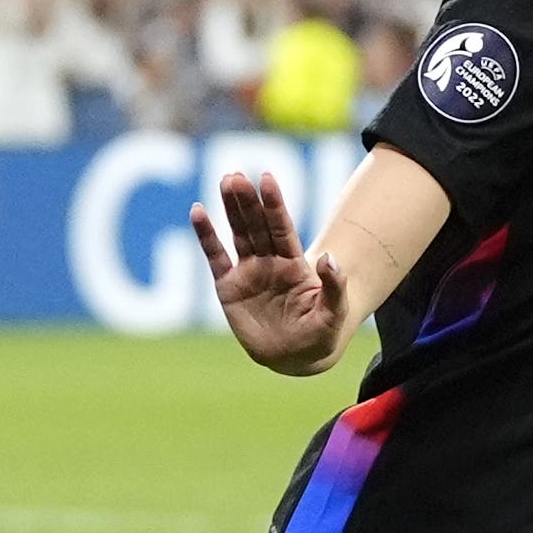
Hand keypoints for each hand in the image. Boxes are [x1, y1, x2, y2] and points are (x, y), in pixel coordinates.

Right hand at [193, 170, 350, 374]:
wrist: (296, 357)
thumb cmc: (320, 333)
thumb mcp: (334, 313)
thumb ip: (334, 286)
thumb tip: (329, 257)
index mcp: (294, 264)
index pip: (282, 228)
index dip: (275, 205)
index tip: (267, 179)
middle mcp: (270, 261)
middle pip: (258, 225)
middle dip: (248, 201)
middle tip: (237, 176)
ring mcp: (248, 271)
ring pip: (238, 233)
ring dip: (231, 208)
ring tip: (226, 180)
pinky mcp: (228, 287)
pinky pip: (215, 257)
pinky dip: (206, 236)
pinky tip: (198, 211)